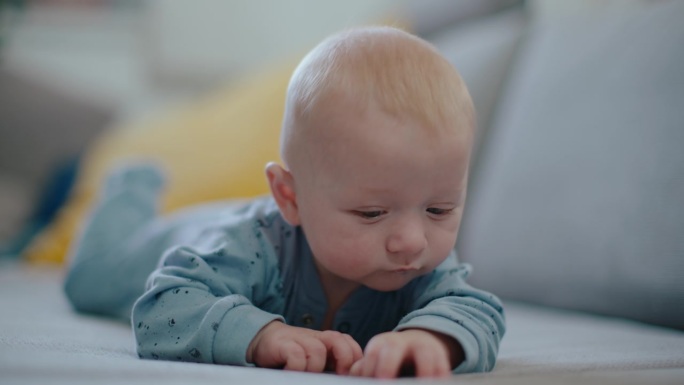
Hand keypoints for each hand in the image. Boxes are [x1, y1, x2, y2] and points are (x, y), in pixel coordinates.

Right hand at [247, 321, 362, 373]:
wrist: (263, 339)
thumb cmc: (292, 354)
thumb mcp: (314, 358)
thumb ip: (330, 364)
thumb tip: (347, 378)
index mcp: (326, 341)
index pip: (348, 342)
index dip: (355, 356)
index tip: (350, 374)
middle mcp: (315, 337)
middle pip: (339, 340)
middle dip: (345, 359)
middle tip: (339, 375)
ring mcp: (299, 339)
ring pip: (318, 350)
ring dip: (316, 367)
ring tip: (309, 376)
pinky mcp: (283, 343)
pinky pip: (296, 355)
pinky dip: (297, 366)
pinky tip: (292, 372)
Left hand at [349, 329, 463, 377]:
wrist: (418, 343)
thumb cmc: (389, 358)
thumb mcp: (375, 360)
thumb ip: (363, 371)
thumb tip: (351, 380)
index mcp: (380, 344)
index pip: (371, 354)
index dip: (369, 370)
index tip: (369, 383)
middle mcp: (400, 342)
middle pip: (393, 349)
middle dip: (387, 365)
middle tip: (383, 381)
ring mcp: (422, 347)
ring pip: (424, 354)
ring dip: (423, 370)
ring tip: (421, 383)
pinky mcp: (440, 356)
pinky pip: (443, 366)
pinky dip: (440, 375)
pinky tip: (439, 382)